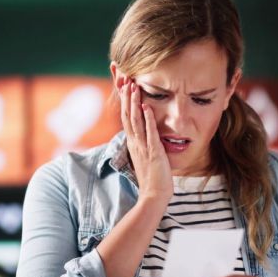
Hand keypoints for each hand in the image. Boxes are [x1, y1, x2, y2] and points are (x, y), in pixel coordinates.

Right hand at [118, 77, 172, 203]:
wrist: (153, 197)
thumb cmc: (152, 179)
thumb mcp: (145, 158)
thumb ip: (144, 145)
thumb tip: (145, 136)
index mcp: (133, 144)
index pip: (126, 118)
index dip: (124, 102)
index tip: (124, 87)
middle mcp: (135, 143)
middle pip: (127, 115)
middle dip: (126, 97)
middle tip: (125, 79)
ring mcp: (143, 147)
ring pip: (135, 121)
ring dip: (134, 103)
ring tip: (134, 87)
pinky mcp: (153, 152)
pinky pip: (149, 133)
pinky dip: (147, 120)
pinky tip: (146, 107)